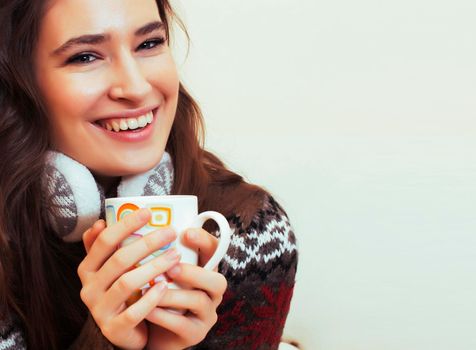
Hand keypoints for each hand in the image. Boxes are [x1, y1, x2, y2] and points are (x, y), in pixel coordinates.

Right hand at [77, 209, 180, 349]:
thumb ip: (105, 248)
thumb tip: (100, 221)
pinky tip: (165, 286)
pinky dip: (150, 298)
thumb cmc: (121, 293)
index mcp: (88, 269)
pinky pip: (133, 312)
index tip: (148, 212)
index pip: (104, 241)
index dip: (125, 225)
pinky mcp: (114, 329)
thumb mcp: (109, 270)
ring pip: (127, 283)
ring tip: (175, 256)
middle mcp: (89, 288)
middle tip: (170, 232)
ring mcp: (100, 310)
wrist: (123, 332)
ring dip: (154, 266)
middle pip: (119, 259)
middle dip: (147, 243)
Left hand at [145, 228, 226, 348]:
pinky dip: (164, 316)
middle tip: (171, 267)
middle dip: (194, 272)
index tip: (185, 232)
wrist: (150, 331)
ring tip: (151, 290)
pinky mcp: (195, 334)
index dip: (204, 240)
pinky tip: (148, 309)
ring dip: (174, 295)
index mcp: (204, 269)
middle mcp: (211, 291)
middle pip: (217, 279)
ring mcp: (206, 314)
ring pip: (199, 302)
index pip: (214, 250)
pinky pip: (183, 325)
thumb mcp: (153, 269)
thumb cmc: (152, 293)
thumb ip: (140, 249)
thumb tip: (106, 223)